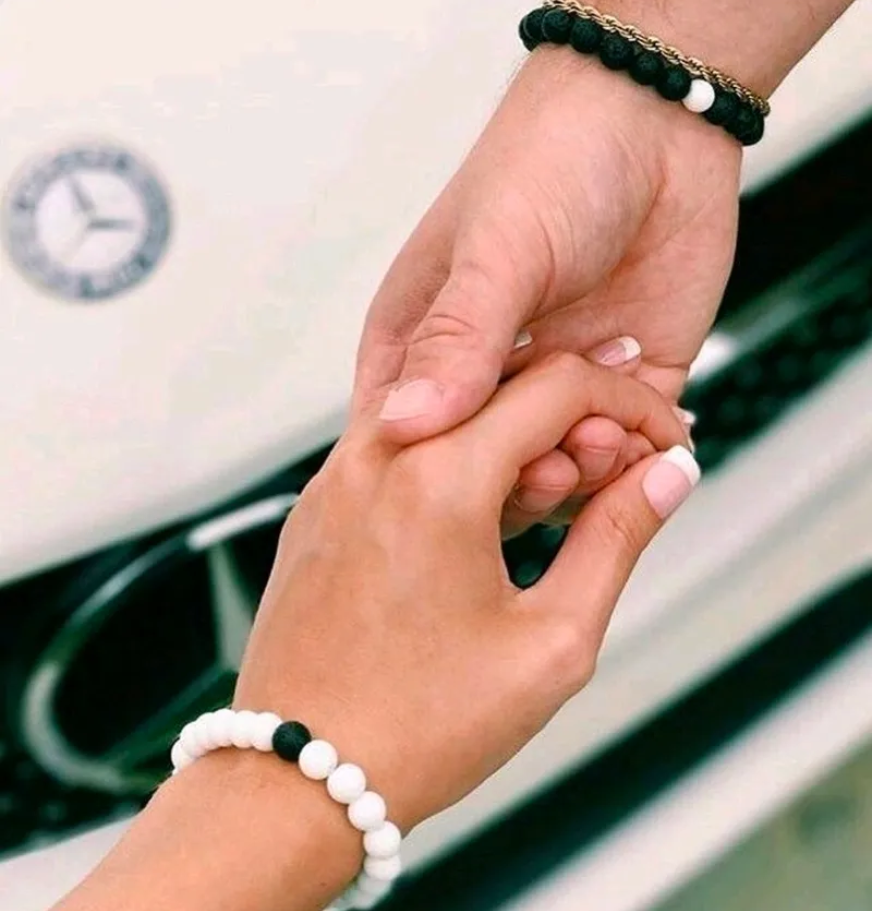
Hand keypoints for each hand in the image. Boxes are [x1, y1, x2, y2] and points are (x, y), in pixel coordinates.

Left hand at [235, 353, 696, 831]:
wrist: (293, 780)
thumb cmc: (413, 729)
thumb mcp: (550, 642)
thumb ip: (615, 540)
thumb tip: (661, 477)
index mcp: (435, 480)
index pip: (560, 386)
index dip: (630, 404)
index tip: (659, 440)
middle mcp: (377, 457)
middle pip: (502, 383)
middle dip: (578, 415)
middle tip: (620, 471)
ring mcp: (340, 479)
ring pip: (450, 409)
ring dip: (517, 435)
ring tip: (561, 498)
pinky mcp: (323, 505)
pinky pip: (403, 446)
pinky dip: (460, 458)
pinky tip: (493, 512)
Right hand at [355, 46, 738, 527]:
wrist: (658, 122)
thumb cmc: (550, 164)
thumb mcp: (494, 252)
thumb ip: (457, 340)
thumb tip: (405, 425)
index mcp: (422, 345)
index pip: (409, 441)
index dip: (436, 477)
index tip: (471, 485)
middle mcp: (487, 376)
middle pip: (486, 473)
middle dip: (519, 480)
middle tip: (554, 463)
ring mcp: (556, 384)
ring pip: (558, 469)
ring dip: (583, 469)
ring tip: (606, 434)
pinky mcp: (624, 384)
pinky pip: (625, 449)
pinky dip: (635, 459)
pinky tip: (646, 439)